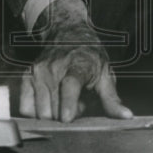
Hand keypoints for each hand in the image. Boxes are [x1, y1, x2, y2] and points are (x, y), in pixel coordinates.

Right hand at [18, 0, 132, 121]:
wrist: (68, 34)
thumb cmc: (90, 57)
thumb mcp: (105, 74)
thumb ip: (112, 99)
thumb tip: (127, 116)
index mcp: (78, 64)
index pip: (71, 83)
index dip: (69, 102)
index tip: (68, 118)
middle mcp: (54, 66)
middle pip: (54, 106)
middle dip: (67, 116)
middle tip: (77, 105)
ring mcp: (38, 71)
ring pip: (41, 111)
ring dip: (53, 115)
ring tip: (63, 101)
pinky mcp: (26, 77)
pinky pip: (26, 108)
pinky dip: (36, 113)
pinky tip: (48, 104)